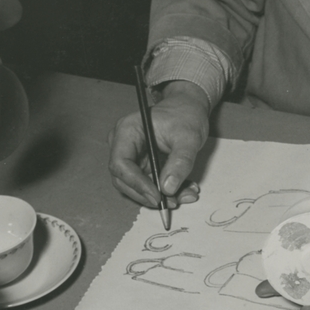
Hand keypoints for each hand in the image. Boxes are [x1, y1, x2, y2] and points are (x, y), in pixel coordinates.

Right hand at [108, 80, 209, 207]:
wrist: (189, 108)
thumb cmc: (186, 115)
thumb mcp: (188, 137)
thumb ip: (179, 162)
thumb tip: (168, 188)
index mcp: (127, 131)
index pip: (120, 164)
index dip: (136, 183)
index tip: (158, 196)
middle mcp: (124, 144)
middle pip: (124, 179)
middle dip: (148, 194)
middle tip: (173, 202)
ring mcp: (132, 155)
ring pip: (137, 186)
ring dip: (161, 196)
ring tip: (187, 194)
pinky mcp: (142, 164)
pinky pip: (149, 184)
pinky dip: (167, 190)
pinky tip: (185, 189)